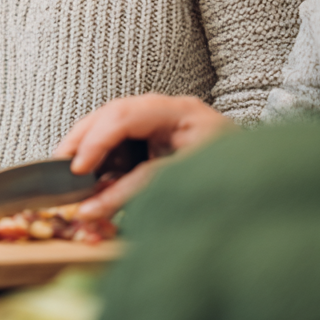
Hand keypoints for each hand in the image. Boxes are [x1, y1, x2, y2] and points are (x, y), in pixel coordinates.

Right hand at [54, 94, 233, 218]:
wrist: (262, 185)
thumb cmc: (231, 181)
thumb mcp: (181, 185)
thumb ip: (133, 193)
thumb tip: (88, 209)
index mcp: (181, 112)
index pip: (126, 116)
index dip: (96, 142)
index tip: (76, 170)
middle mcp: (168, 109)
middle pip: (113, 113)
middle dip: (83, 139)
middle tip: (58, 167)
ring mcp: (162, 121)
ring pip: (112, 124)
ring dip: (89, 148)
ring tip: (70, 175)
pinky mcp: (158, 138)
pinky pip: (121, 141)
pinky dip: (104, 159)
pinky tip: (94, 177)